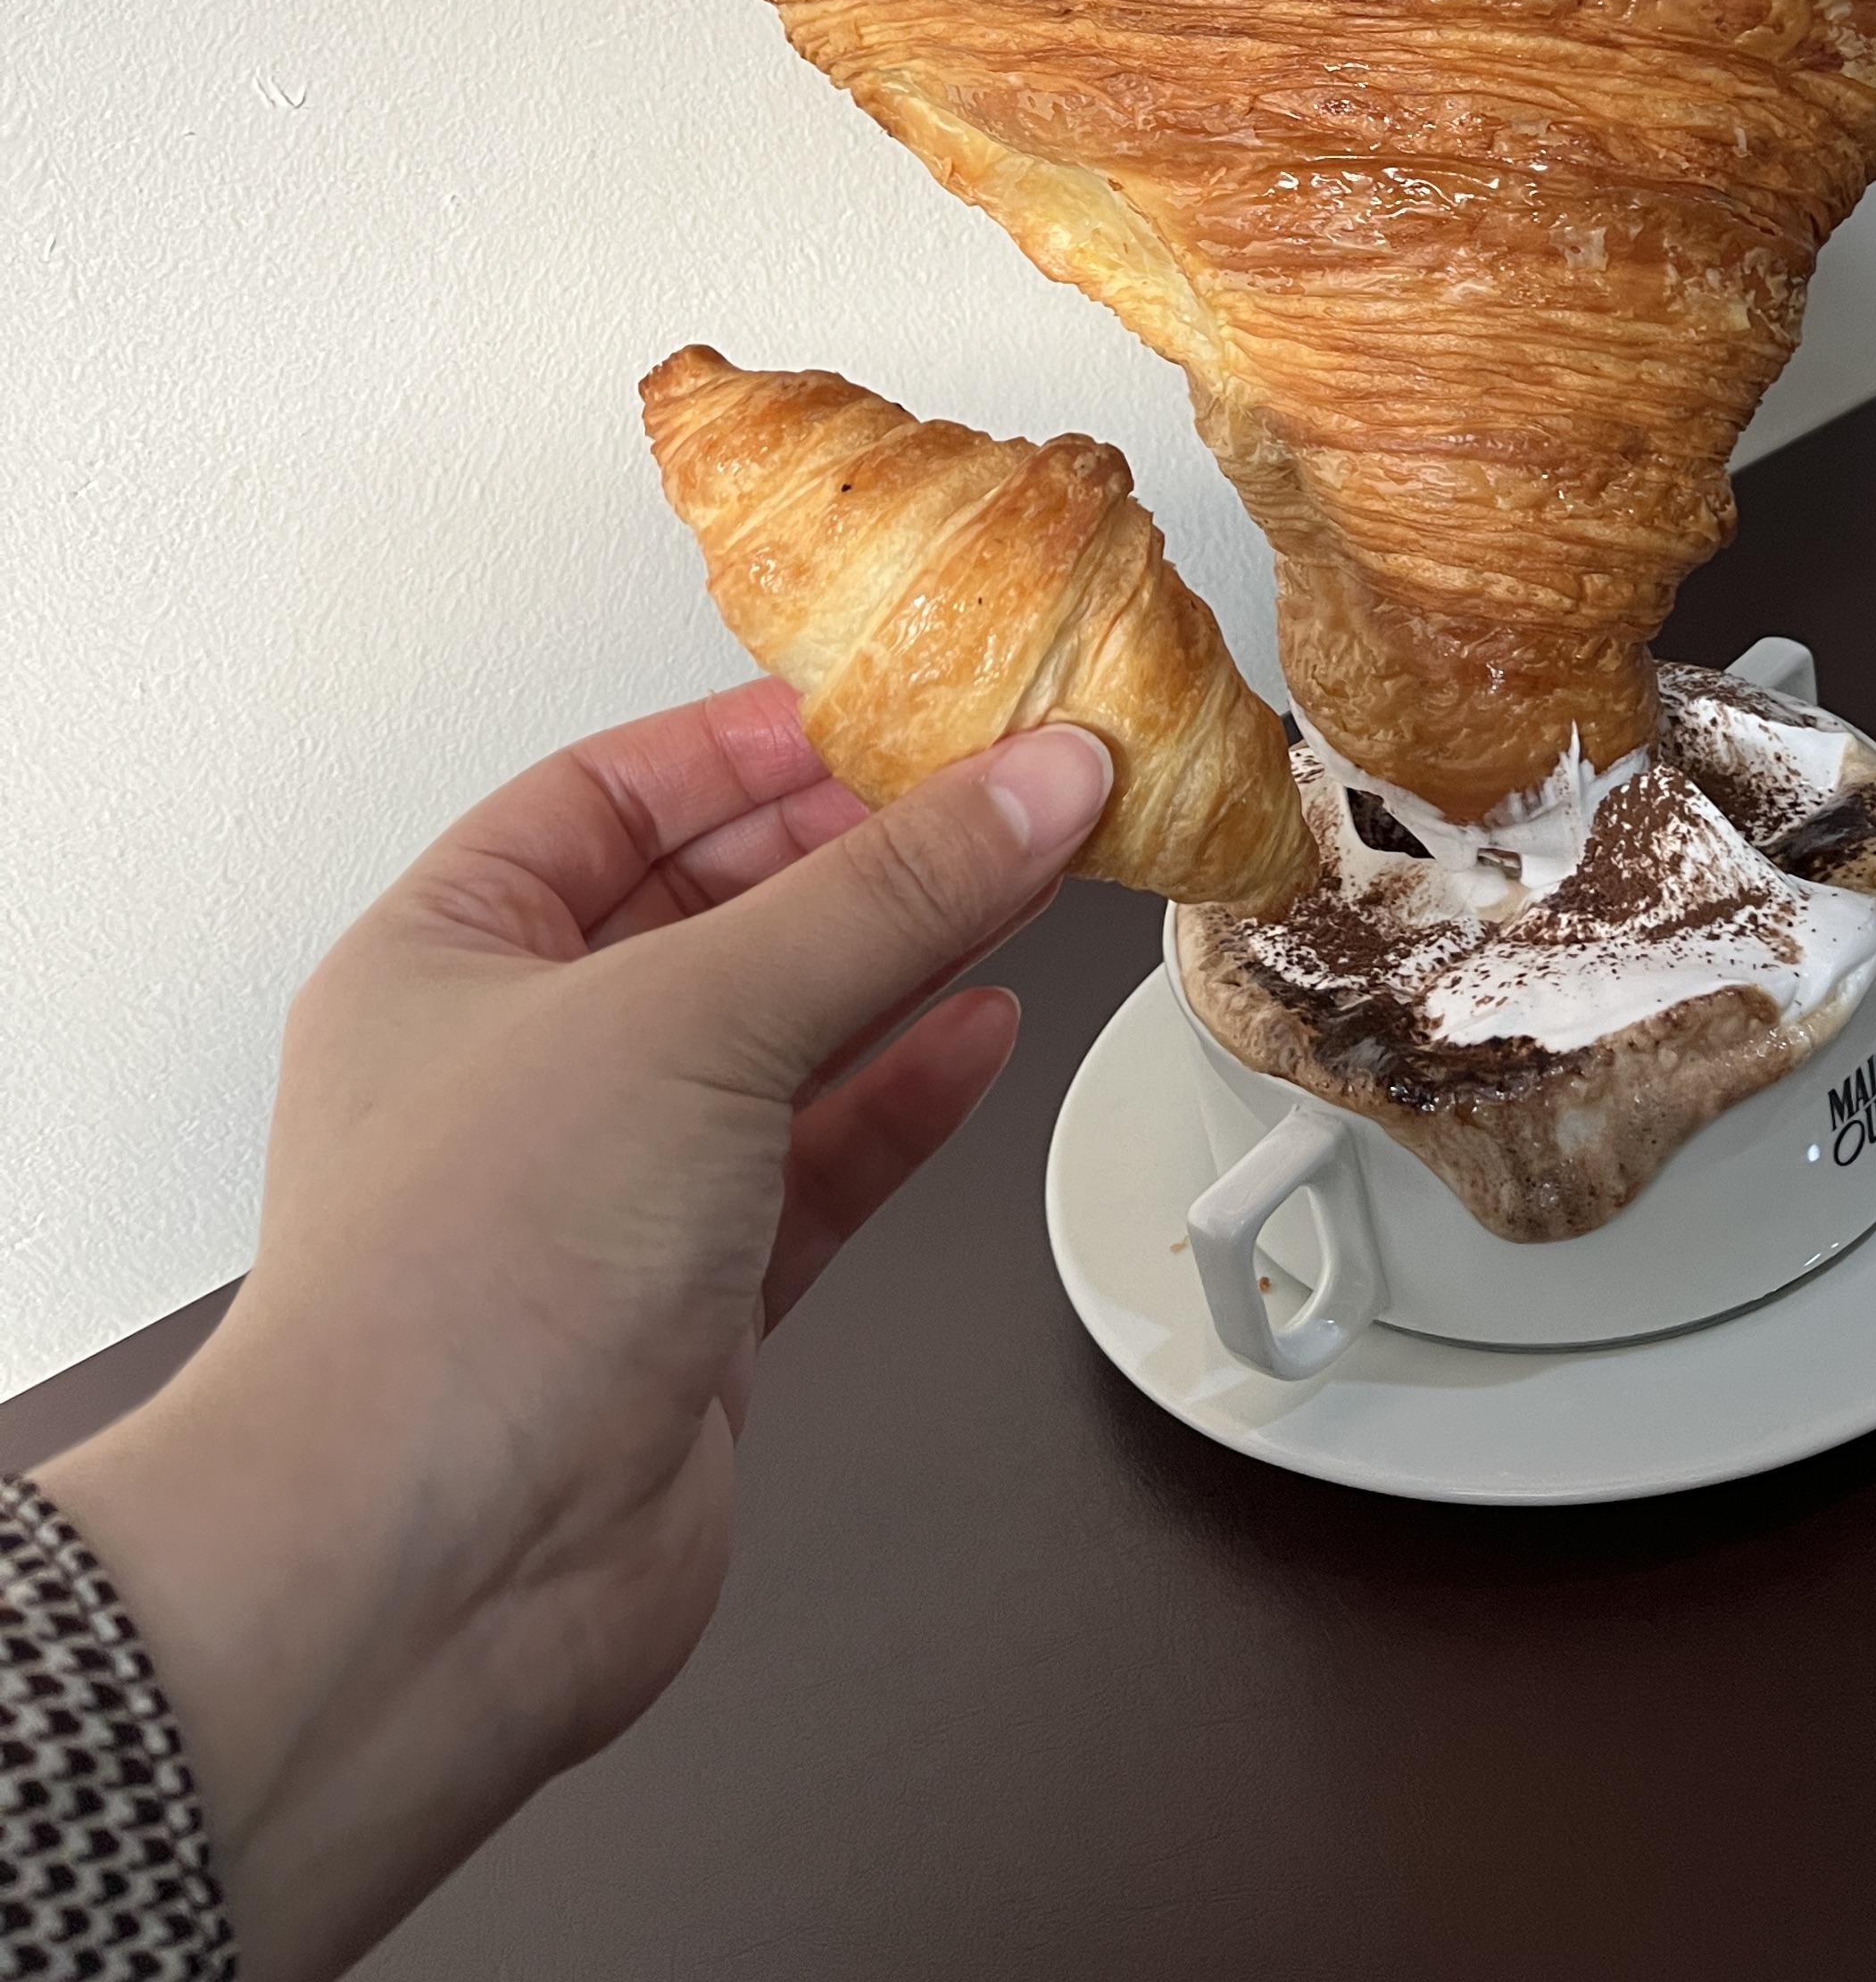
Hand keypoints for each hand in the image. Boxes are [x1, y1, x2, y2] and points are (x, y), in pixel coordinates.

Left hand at [39, 679, 1112, 1981]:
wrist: (431, 1577)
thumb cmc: (455, 1293)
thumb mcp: (693, 1016)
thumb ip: (885, 895)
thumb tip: (1026, 785)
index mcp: (446, 955)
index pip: (610, 796)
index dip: (749, 744)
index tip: (891, 709)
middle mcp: (518, 1064)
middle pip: (715, 908)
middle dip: (860, 850)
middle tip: (1003, 785)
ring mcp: (609, 1190)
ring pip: (784, 1035)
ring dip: (907, 959)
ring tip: (1032, 875)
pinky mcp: (694, 1306)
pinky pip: (819, 1162)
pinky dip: (904, 1093)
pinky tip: (981, 1028)